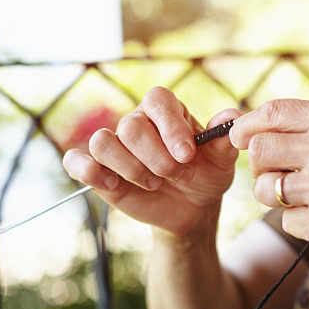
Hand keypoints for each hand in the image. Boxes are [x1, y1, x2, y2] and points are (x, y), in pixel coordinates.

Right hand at [62, 87, 241, 235]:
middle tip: (180, 175)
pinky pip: (76, 160)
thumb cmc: (206, 175)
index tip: (187, 155)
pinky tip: (113, 185)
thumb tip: (232, 117)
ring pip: (102, 142)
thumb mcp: (222, 160)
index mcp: (166, 111)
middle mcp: (137, 123)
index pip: (157, 100)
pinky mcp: (98, 171)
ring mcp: (116, 147)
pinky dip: (88, 170)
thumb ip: (225, 138)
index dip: (170, 126)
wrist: (193, 208)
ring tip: (155, 183)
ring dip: (131, 168)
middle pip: (130, 126)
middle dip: (158, 158)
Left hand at [229, 99, 308, 255]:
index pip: (272, 113)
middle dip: (260, 161)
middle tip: (276, 168)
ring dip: (275, 192)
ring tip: (303, 192)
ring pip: (265, 189)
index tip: (237, 135)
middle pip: (259, 151)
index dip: (246, 124)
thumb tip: (253, 125)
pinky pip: (285, 219)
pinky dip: (298, 219)